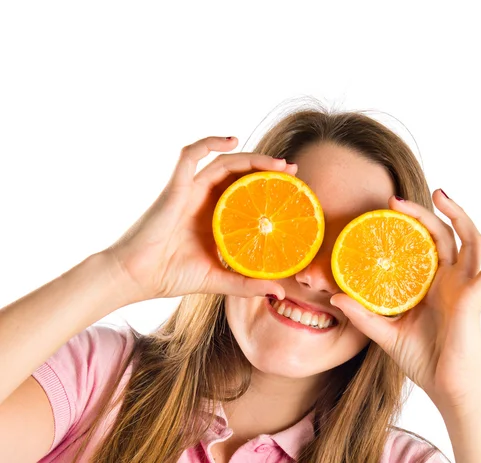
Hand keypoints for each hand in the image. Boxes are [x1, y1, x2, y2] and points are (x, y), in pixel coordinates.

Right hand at [105, 136, 293, 301]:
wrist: (135, 277)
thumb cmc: (170, 276)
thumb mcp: (218, 280)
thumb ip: (246, 284)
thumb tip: (279, 291)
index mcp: (215, 219)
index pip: (246, 194)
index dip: (269, 188)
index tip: (294, 189)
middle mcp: (204, 201)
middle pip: (240, 175)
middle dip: (267, 169)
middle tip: (293, 172)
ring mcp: (189, 191)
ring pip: (223, 163)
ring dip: (251, 158)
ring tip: (278, 163)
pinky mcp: (175, 187)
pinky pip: (190, 156)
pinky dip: (209, 143)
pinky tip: (231, 140)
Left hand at [330, 190, 480, 409]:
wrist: (445, 388)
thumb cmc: (422, 360)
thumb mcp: (385, 332)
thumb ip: (362, 315)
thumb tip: (334, 296)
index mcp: (429, 284)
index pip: (421, 244)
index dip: (409, 225)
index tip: (385, 209)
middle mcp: (449, 280)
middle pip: (442, 234)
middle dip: (424, 213)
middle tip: (396, 200)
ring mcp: (464, 286)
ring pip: (469, 240)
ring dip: (459, 214)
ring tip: (441, 194)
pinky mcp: (475, 297)